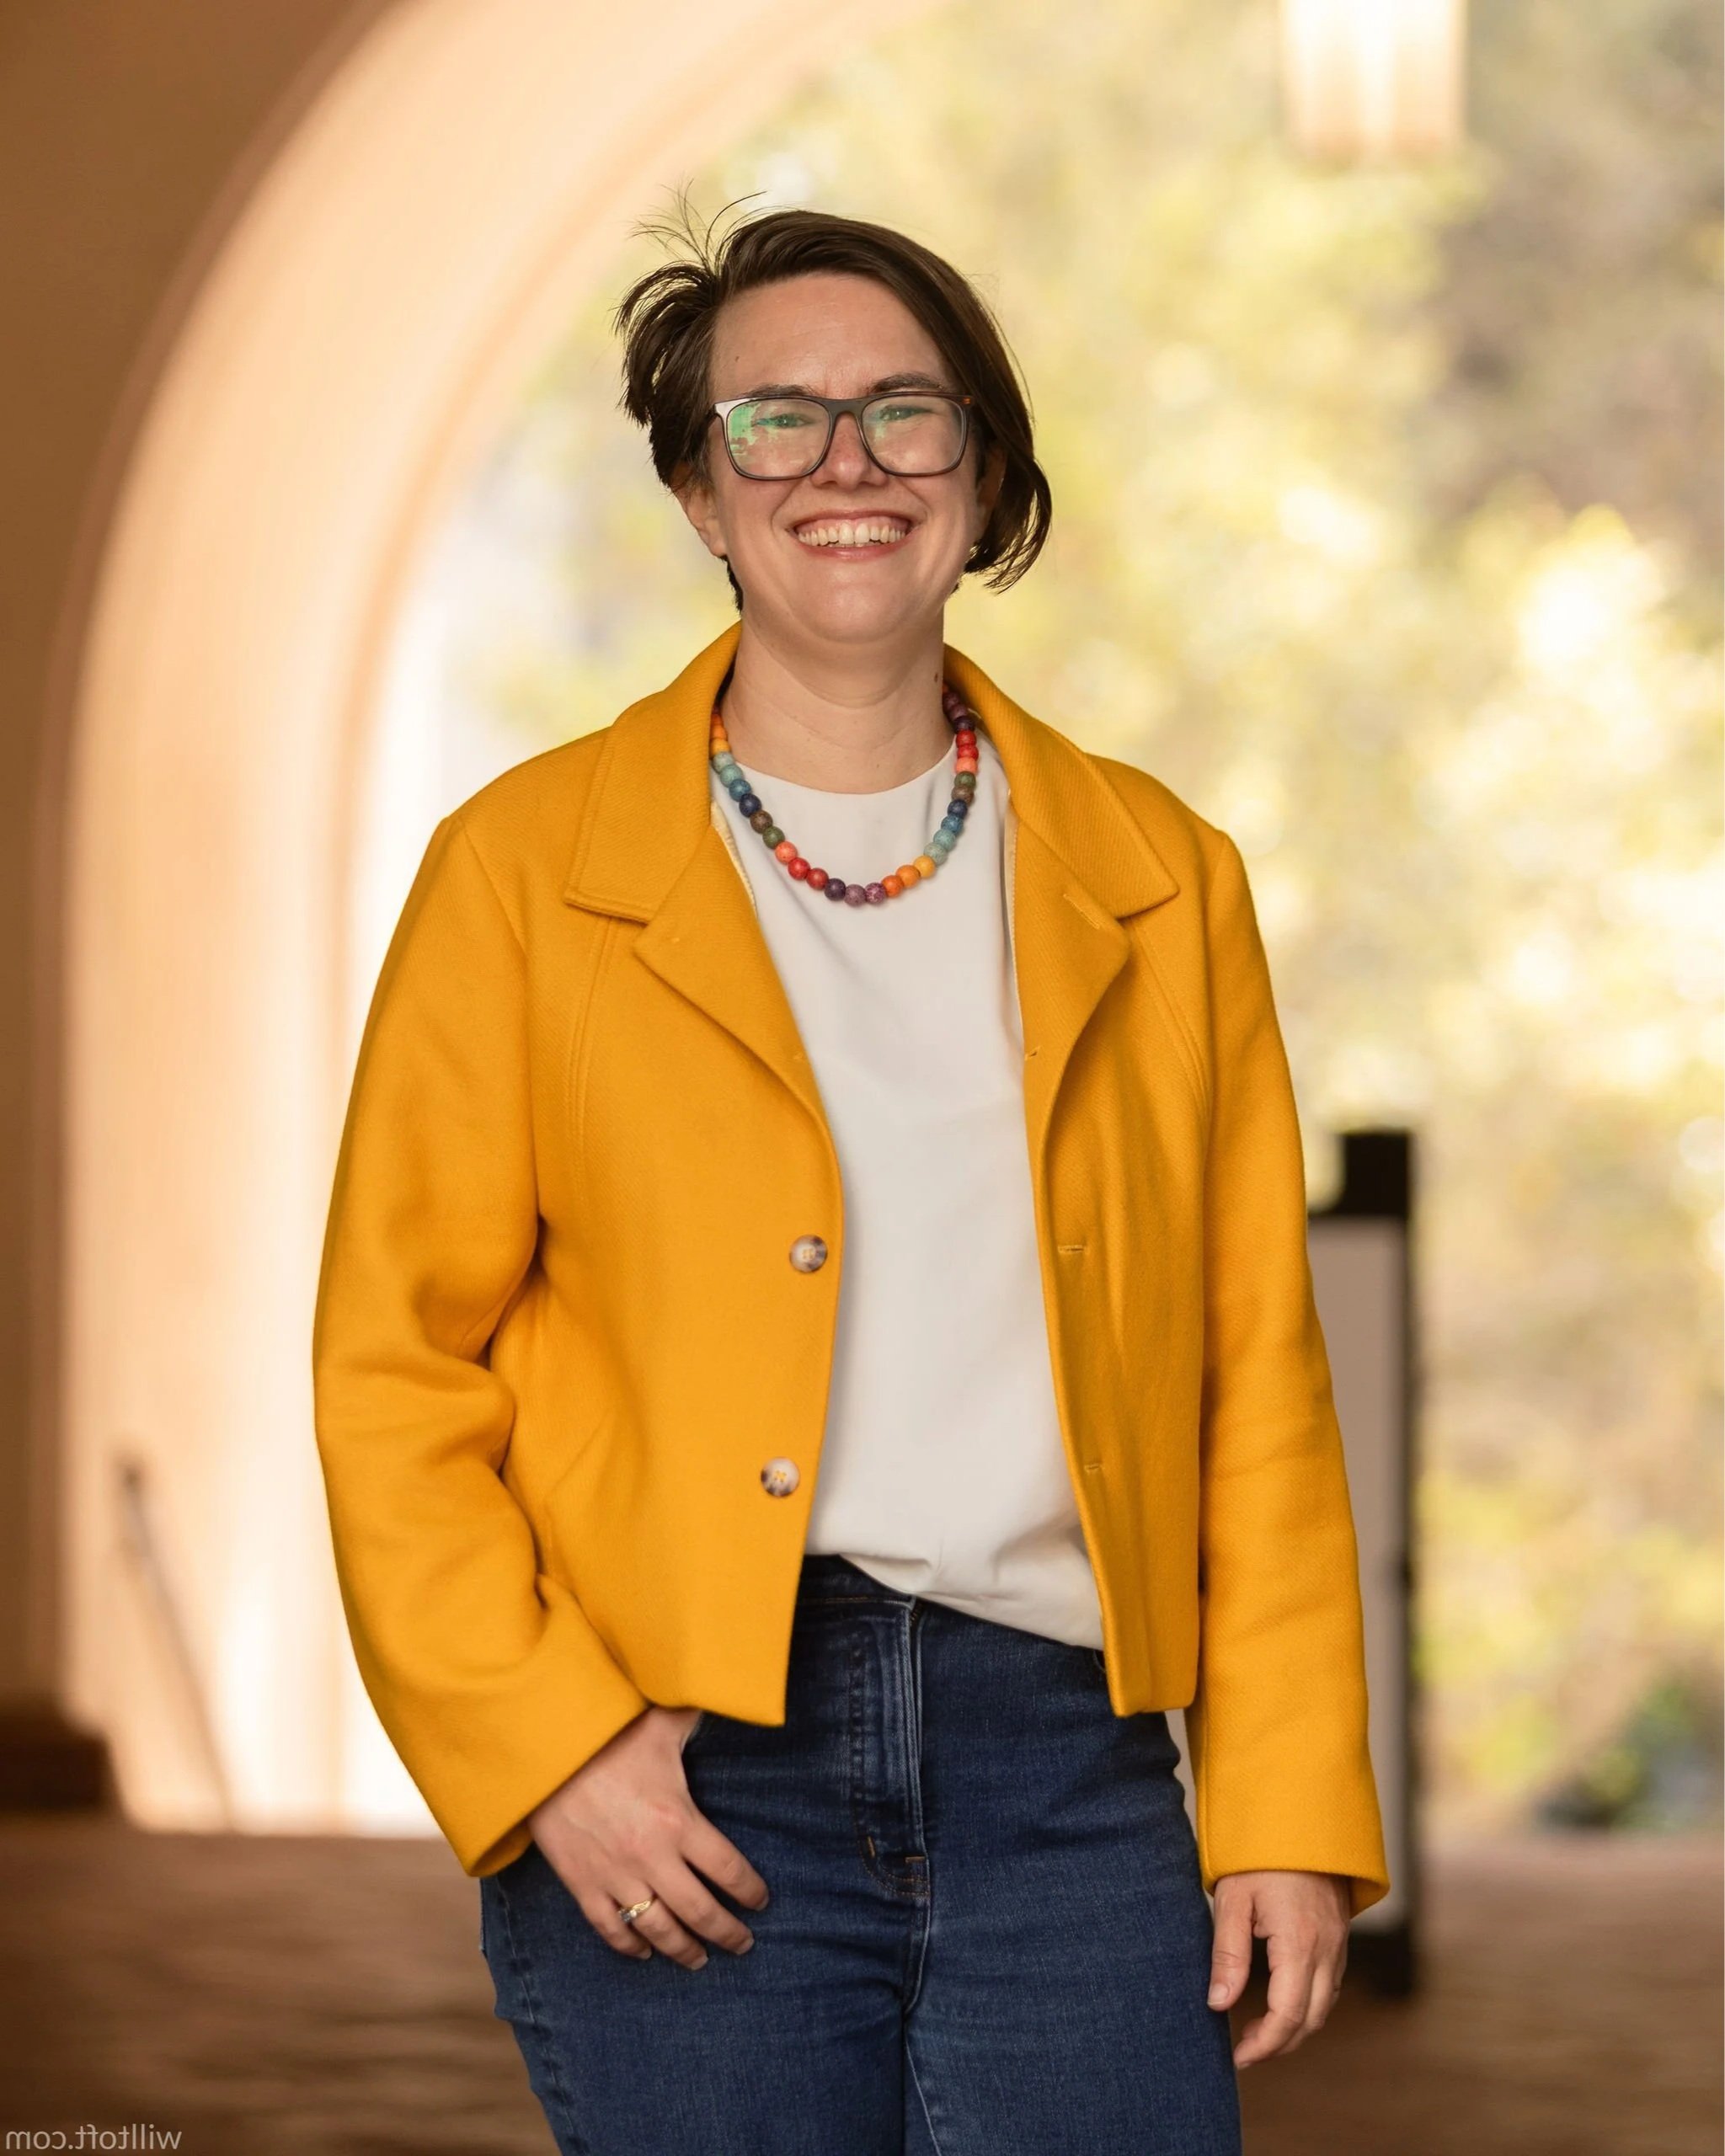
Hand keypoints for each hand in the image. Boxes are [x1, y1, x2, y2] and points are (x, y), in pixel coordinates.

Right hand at [526, 1704, 769, 1969]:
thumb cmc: (609, 1733)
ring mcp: (615, 1875)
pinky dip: (629, 1946)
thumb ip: (700, 1717)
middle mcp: (652, 1856)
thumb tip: (734, 1691)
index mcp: (679, 1820)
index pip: (728, 1870)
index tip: (761, 1902)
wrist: (545, 1750)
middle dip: (727, 1933)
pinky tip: (643, 1952)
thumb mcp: (663, 1722)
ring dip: (683, 1950)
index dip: (750, 1891)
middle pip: (700, 1911)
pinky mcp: (582, 1884)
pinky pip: (610, 1928)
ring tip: (700, 1959)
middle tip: (743, 1944)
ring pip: (658, 1929)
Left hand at [1206, 1870, 1350, 2066]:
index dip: (1263, 2044)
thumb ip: (1228, 1955)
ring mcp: (1339, 1942)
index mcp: (1300, 1944)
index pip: (1287, 2016)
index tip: (1237, 2057)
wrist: (1298, 1812)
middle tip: (1244, 2051)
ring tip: (1259, 2032)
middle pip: (1310, 2020)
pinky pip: (1331, 1984)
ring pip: (1324, 2005)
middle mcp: (1327, 1949)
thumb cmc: (1260, 1853)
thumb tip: (1219, 2004)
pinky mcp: (1339, 1934)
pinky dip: (1309, 2003)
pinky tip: (1283, 2001)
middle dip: (1279, 2044)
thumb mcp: (1233, 1900)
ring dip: (1295, 2026)